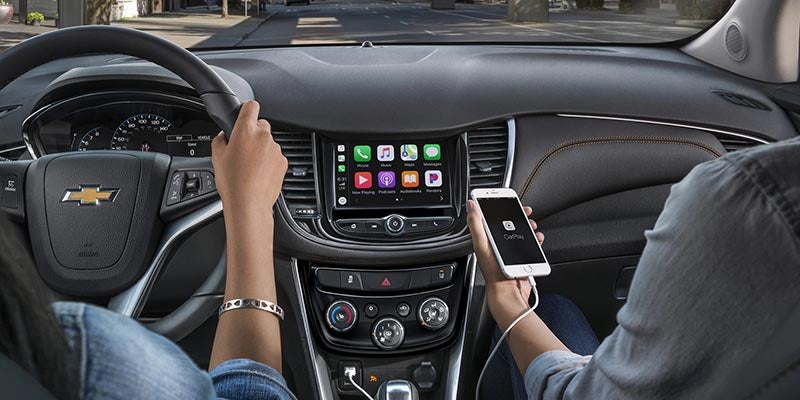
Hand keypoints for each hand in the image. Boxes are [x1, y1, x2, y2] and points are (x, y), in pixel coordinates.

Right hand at [212, 101, 287, 217]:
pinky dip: (268, 161)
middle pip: (260, 125)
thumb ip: (220, 139)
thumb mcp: (216, 156)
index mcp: (246, 130)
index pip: (251, 106)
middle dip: (252, 133)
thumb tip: (224, 136)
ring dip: (261, 149)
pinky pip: (275, 156)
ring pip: (268, 142)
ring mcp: (275, 149)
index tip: (244, 114)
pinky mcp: (283, 162)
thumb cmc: (232, 182)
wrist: (248, 204)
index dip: (246, 109)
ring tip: (249, 165)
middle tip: (242, 148)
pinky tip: (258, 173)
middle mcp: (264, 137)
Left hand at [466, 200, 544, 305]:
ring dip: (527, 225)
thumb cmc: (493, 271)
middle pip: (508, 223)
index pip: (490, 217)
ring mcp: (509, 250)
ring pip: (520, 232)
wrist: (508, 291)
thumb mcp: (482, 244)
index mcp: (486, 239)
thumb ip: (476, 224)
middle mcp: (497, 243)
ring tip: (531, 224)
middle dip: (517, 215)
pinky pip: (530, 244)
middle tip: (524, 211)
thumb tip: (470, 204)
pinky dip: (535, 239)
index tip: (504, 198)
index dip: (497, 206)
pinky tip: (537, 237)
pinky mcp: (520, 257)